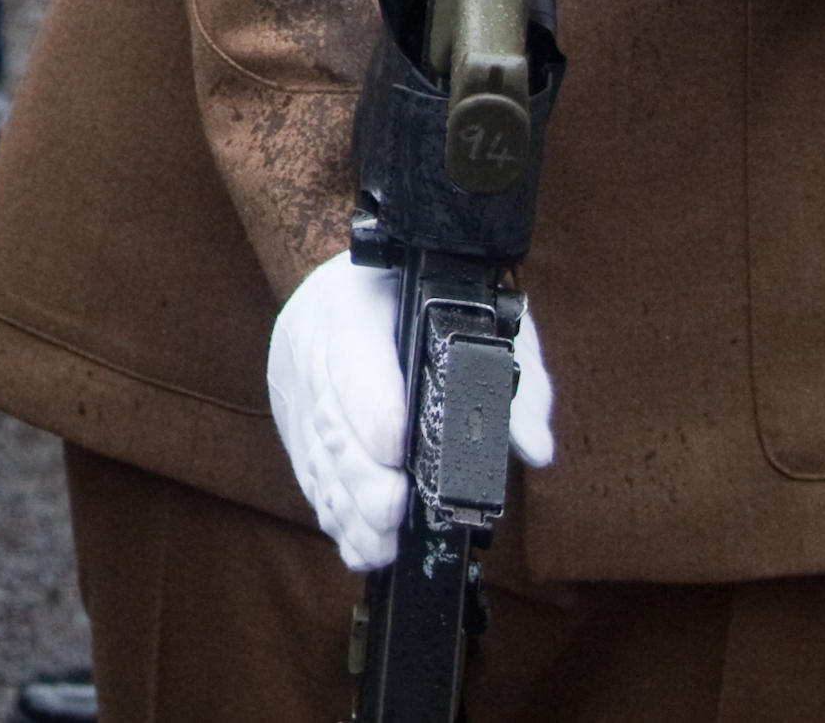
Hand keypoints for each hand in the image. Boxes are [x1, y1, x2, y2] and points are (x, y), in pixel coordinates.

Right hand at [265, 258, 554, 573]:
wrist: (367, 279)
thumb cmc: (440, 303)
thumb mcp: (489, 320)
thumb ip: (517, 382)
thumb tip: (532, 447)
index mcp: (360, 296)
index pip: (356, 352)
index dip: (371, 405)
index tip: (395, 452)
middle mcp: (315, 335)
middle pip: (332, 412)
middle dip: (362, 473)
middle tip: (392, 514)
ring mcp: (296, 375)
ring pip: (315, 447)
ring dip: (348, 505)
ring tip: (382, 544)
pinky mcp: (291, 411)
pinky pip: (306, 465)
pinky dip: (334, 510)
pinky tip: (360, 543)